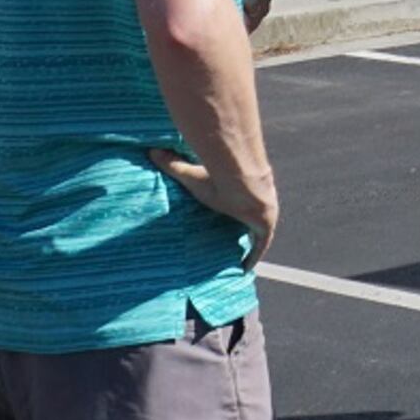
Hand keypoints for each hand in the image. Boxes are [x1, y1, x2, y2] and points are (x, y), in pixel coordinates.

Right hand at [149, 150, 279, 262]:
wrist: (242, 180)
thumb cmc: (217, 177)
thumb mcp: (191, 175)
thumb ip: (173, 164)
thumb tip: (152, 150)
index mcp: (239, 189)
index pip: (236, 201)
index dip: (232, 210)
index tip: (225, 216)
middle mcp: (254, 201)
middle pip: (248, 218)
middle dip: (241, 226)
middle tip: (229, 240)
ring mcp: (264, 214)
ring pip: (256, 232)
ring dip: (248, 242)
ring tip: (236, 257)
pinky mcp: (266, 226)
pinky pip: (260, 245)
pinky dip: (254, 255)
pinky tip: (246, 268)